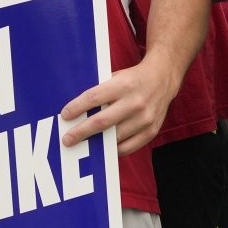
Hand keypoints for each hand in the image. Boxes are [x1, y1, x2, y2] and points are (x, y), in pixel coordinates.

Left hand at [58, 60, 174, 150]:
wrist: (162, 79)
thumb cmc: (132, 79)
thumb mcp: (115, 77)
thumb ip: (99, 92)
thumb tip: (75, 111)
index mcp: (123, 85)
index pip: (93, 98)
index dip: (77, 108)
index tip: (65, 116)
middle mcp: (135, 102)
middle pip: (102, 122)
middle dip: (81, 132)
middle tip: (67, 139)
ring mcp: (145, 118)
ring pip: (114, 137)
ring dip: (96, 143)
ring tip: (83, 145)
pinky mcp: (151, 131)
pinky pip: (128, 147)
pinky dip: (113, 149)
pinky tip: (103, 148)